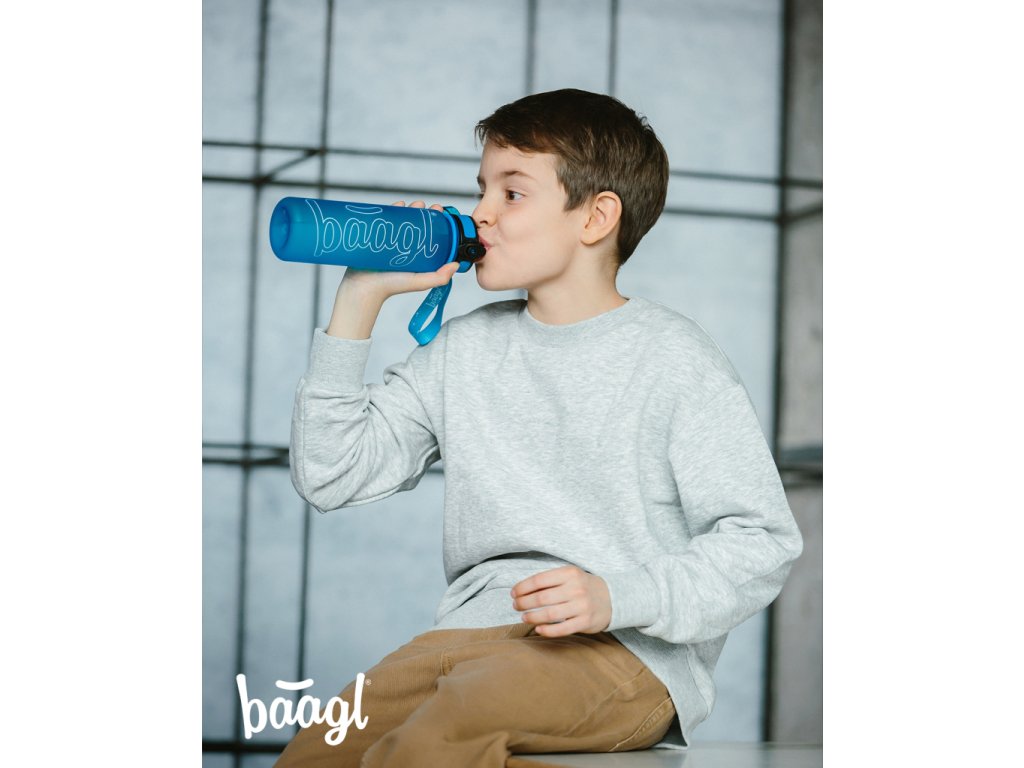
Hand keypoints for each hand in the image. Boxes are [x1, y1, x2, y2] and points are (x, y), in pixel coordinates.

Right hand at [339, 200, 460, 300]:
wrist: (363, 285)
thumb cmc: (392, 286)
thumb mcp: (420, 282)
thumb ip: (439, 277)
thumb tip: (456, 265)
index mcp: (417, 256)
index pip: (430, 235)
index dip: (437, 224)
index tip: (441, 214)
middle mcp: (405, 248)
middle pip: (417, 225)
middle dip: (424, 213)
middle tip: (428, 207)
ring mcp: (391, 241)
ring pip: (403, 220)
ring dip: (410, 209)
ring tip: (416, 204)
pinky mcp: (377, 237)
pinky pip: (386, 220)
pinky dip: (393, 210)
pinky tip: (399, 205)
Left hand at [511, 565, 611, 636]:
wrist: (612, 598)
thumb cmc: (583, 586)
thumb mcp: (570, 576)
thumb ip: (550, 581)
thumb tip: (522, 589)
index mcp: (569, 573)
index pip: (539, 580)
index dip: (522, 587)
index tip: (514, 593)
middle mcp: (576, 589)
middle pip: (541, 598)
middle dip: (524, 603)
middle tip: (516, 606)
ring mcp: (581, 606)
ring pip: (549, 614)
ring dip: (532, 616)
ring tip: (524, 617)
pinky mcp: (585, 622)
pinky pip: (562, 629)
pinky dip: (547, 630)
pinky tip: (538, 629)